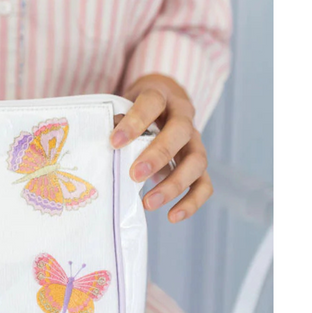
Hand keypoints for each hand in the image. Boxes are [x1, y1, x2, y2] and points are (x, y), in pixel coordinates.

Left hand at [111, 74, 211, 222]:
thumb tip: (107, 145)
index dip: (135, 121)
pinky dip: (192, 202)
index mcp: (162, 96)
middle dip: (158, 155)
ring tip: (148, 203)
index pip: (152, 102)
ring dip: (174, 184)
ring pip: (197, 161)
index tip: (115, 142)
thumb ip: (117, 120)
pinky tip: (172, 216)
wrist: (163, 103)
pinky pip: (205, 183)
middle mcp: (184, 117)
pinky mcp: (199, 164)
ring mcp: (195, 141)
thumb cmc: (136, 109)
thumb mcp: (124, 105)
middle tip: (135, 174)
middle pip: (180, 132)